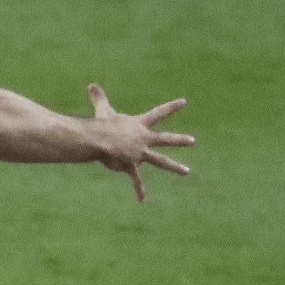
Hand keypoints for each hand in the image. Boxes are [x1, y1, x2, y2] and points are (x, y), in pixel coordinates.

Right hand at [87, 84, 194, 202]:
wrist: (100, 139)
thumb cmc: (101, 123)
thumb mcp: (103, 110)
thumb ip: (99, 98)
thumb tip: (91, 84)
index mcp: (139, 125)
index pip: (159, 113)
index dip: (172, 107)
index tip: (184, 102)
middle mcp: (144, 139)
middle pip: (165, 139)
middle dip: (180, 140)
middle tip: (193, 141)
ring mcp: (140, 153)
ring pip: (161, 160)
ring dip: (175, 166)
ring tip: (187, 171)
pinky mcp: (132, 165)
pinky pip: (136, 180)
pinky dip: (139, 190)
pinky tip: (143, 200)